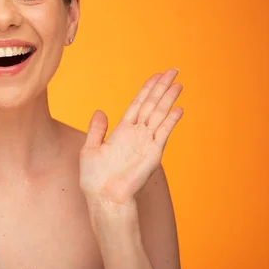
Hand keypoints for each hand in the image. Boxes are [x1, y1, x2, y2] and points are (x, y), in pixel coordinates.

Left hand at [79, 68, 182, 205]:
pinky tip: (178, 108)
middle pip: (151, 104)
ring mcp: (146, 143)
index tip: (156, 75)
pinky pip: (163, 133)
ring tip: (178, 83)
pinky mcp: (152, 153)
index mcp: (122, 131)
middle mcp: (137, 134)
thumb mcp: (90, 149)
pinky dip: (170, 120)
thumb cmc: (95, 179)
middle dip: (162, 87)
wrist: (103, 198)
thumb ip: (97, 129)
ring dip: (168, 98)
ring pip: (159, 114)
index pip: (138, 104)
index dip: (147, 89)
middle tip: (173, 70)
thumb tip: (100, 111)